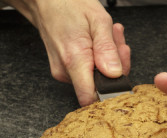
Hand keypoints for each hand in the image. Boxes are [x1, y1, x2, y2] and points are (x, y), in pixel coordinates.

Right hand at [4, 0, 130, 105]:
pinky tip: (99, 41)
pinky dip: (99, 58)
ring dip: (108, 59)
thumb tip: (115, 74)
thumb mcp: (97, 20)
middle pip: (100, 86)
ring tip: (107, 36)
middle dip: (115, 66)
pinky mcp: (65, 70)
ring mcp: (64, 72)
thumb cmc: (69, 4)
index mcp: (74, 60)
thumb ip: (107, 49)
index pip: (91, 98)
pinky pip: (89, 71)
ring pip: (97, 77)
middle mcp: (66, 71)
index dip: (110, 93)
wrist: (46, 1)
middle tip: (116, 42)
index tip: (120, 76)